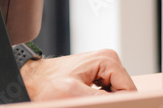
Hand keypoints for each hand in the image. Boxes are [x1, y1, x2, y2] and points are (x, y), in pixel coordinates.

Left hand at [20, 49, 136, 99]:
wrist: (32, 80)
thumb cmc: (46, 84)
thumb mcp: (75, 95)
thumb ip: (103, 101)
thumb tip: (125, 103)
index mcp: (107, 60)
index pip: (130, 91)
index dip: (122, 104)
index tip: (102, 104)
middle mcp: (109, 61)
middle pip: (125, 93)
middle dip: (112, 102)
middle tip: (88, 101)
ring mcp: (104, 68)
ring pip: (118, 96)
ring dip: (105, 102)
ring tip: (84, 100)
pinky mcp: (100, 76)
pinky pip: (110, 95)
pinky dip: (101, 101)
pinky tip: (86, 100)